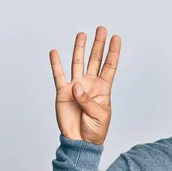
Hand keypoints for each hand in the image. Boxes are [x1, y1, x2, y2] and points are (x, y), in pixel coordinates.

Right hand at [49, 26, 120, 145]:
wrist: (80, 141)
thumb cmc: (95, 130)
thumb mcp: (99, 115)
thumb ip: (88, 100)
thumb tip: (76, 86)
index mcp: (103, 89)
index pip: (110, 66)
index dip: (113, 52)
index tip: (116, 37)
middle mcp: (90, 84)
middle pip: (95, 60)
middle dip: (98, 44)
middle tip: (101, 29)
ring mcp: (76, 87)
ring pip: (78, 63)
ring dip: (80, 49)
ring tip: (82, 34)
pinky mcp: (63, 93)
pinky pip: (59, 75)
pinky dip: (56, 64)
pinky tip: (55, 52)